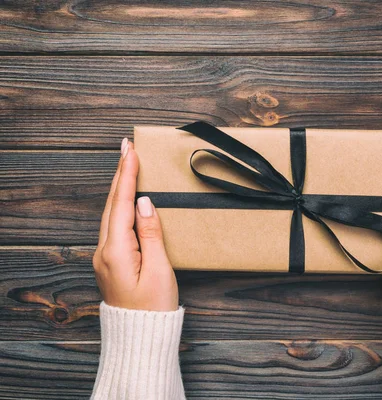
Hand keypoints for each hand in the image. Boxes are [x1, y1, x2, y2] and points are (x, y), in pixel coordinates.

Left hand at [93, 138, 178, 310]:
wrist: (140, 334)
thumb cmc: (154, 307)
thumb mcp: (160, 269)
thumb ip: (150, 233)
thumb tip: (143, 202)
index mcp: (116, 250)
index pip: (122, 203)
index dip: (127, 175)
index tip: (130, 151)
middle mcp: (104, 251)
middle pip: (112, 204)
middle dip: (119, 174)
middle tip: (126, 148)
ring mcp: (105, 256)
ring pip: (111, 213)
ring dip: (118, 187)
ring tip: (126, 165)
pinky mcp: (111, 261)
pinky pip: (114, 225)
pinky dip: (119, 204)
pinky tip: (125, 197)